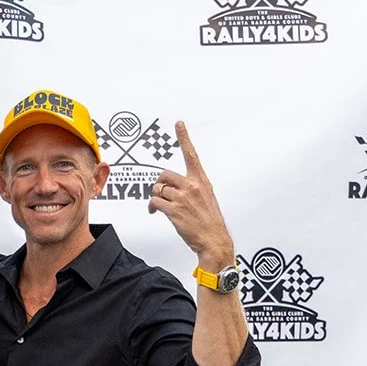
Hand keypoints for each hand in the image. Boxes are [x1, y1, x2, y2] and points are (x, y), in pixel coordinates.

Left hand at [147, 122, 233, 271]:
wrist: (214, 241)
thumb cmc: (210, 223)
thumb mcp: (207, 199)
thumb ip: (194, 189)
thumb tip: (177, 188)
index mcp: (202, 181)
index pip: (191, 155)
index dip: (184, 138)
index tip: (179, 124)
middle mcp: (192, 186)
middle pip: (164, 174)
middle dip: (158, 184)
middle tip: (159, 194)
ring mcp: (183, 198)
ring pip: (158, 189)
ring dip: (154, 197)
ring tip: (157, 207)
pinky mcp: (175, 210)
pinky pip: (155, 202)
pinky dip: (152, 207)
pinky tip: (155, 212)